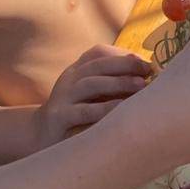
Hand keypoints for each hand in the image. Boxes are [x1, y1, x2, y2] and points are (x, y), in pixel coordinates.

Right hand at [39, 46, 154, 148]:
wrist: (40, 135)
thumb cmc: (75, 114)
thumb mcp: (90, 95)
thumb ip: (111, 84)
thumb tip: (148, 78)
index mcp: (77, 71)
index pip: (98, 53)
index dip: (122, 55)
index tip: (147, 63)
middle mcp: (69, 80)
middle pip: (97, 65)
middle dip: (124, 65)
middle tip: (149, 70)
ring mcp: (63, 97)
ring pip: (90, 84)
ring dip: (117, 83)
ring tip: (141, 85)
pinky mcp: (61, 117)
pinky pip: (83, 112)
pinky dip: (103, 109)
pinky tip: (121, 110)